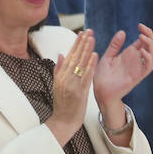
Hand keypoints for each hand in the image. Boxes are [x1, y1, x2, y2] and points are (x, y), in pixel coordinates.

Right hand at [48, 30, 96, 144]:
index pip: (69, 56)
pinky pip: (86, 76)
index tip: (81, 33)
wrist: (62, 122)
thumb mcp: (57, 86)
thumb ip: (59, 69)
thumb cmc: (62, 105)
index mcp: (60, 76)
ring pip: (80, 64)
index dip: (75, 44)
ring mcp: (72, 85)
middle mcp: (65, 78)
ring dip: (86, 50)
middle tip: (88, 31)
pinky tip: (95, 55)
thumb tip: (61, 54)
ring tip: (92, 38)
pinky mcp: (79, 92)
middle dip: (82, 43)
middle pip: (75, 57)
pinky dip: (90, 65)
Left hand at [92, 23, 152, 107]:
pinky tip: (142, 52)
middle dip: (150, 36)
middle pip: (150, 46)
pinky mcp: (137, 76)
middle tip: (143, 29)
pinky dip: (148, 59)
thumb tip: (122, 32)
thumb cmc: (103, 76)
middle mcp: (135, 60)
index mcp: (129, 54)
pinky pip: (148, 67)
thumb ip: (115, 45)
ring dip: (150, 45)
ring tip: (142, 38)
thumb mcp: (108, 57)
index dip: (145, 32)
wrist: (100, 91)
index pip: (142, 41)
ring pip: (152, 55)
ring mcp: (137, 68)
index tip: (139, 25)